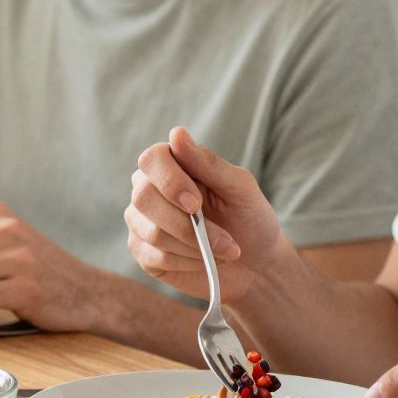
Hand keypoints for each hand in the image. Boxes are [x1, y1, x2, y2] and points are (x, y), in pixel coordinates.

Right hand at [126, 126, 284, 302]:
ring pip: (151, 232)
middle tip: (223, 238)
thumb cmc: (249, 219)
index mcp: (171, 166)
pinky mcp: (143, 252)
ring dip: (195, 246)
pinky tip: (205, 260)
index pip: (151, 159)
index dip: (169, 181)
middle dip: (185, 224)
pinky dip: (188, 261)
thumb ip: (209, 163)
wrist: (255, 264)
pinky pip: (156, 257)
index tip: (196, 203)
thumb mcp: (240, 188)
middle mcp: (148, 189)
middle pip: (144, 198)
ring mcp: (141, 222)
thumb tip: (176, 133)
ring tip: (224, 250)